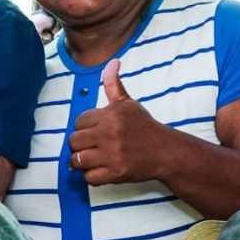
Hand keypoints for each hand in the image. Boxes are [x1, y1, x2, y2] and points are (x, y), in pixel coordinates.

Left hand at [68, 59, 168, 184]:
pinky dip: (91, 176)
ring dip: (82, 161)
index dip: (84, 127)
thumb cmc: (144, 126)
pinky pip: (89, 178)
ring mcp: (112, 155)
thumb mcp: (128, 103)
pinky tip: (101, 169)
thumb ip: (114, 84)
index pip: (79, 121)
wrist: (166, 151)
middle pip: (74, 141)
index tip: (95, 130)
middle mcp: (110, 134)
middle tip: (92, 145)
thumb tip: (112, 62)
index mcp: (110, 115)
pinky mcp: (116, 173)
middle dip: (80, 144)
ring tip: (93, 158)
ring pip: (77, 160)